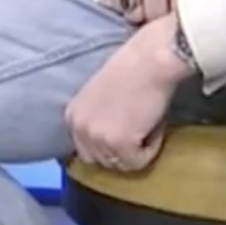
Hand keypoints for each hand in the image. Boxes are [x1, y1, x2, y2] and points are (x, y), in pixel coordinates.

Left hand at [65, 16, 195, 171]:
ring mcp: (98, 137)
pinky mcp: (120, 143)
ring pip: (121, 164)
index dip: (109, 146)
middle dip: (122, 152)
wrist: (149, 60)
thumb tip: (107, 145)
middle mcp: (79, 129)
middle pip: (102, 161)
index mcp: (72, 116)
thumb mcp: (99, 97)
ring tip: (147, 123)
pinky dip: (152, 147)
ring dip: (138, 149)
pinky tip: (153, 124)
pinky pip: (139, 162)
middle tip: (139, 130)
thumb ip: (96, 120)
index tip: (127, 133)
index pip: (86, 150)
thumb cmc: (131, 70)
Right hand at [96, 0, 191, 23]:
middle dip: (159, 18)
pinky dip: (123, 2)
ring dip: (140, 12)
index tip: (179, 20)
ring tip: (146, 8)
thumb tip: (185, 4)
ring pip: (133, 10)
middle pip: (155, 14)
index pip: (178, 6)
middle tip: (162, 17)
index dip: (178, 17)